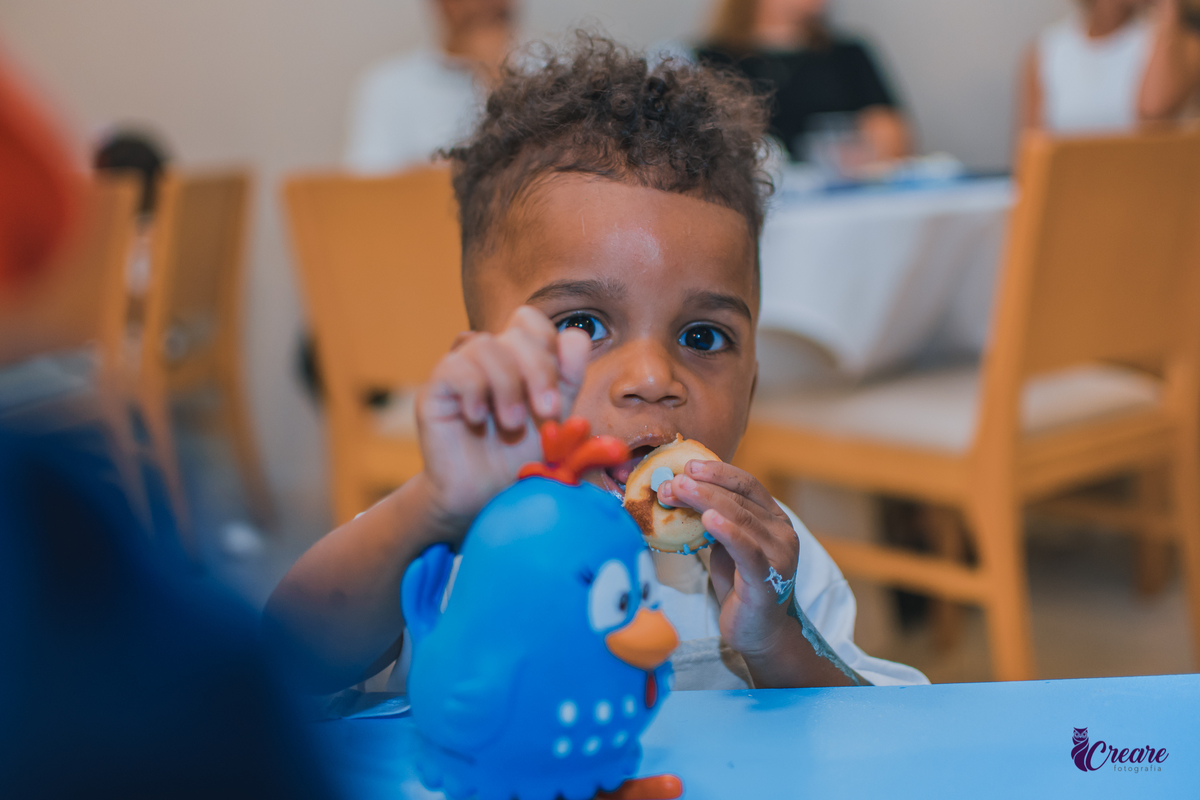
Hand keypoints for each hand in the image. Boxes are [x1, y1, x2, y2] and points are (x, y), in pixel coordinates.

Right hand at [415, 306, 590, 539]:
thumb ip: (569, 380)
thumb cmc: (519, 458)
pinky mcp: (435, 390)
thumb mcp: (556, 419)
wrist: (484, 497)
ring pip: (485, 345)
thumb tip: (575, 340)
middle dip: (541, 371)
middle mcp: (491, 358)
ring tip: (511, 424)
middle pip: (518, 331)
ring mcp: (460, 370)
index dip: (553, 348)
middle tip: (548, 412)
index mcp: (520, 359)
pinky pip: (453, 367)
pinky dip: (474, 391)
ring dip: (508, 386)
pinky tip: (478, 419)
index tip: (560, 393)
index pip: (534, 322)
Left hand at [657, 461, 799, 657]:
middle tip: (672, 480)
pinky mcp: (769, 579)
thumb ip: (714, 520)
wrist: (760, 633)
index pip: (747, 484)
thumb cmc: (740, 587)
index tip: (688, 465)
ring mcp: (779, 555)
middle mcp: (782, 532)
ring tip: (679, 490)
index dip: (718, 471)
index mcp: (774, 519)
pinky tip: (708, 519)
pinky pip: (748, 550)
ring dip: (707, 501)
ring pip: (742, 518)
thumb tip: (677, 493)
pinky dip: (728, 532)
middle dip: (702, 486)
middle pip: (740, 498)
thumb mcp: (725, 546)